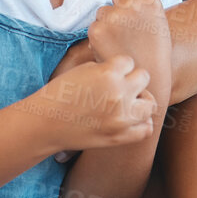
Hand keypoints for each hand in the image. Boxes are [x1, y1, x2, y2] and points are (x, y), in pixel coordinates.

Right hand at [21, 55, 156, 153]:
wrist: (45, 124)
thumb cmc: (60, 94)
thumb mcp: (82, 69)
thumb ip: (107, 67)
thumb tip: (126, 67)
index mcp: (108, 72)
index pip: (129, 61)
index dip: (119, 67)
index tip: (109, 74)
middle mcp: (118, 93)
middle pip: (144, 78)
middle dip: (132, 81)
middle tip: (119, 87)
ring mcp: (121, 117)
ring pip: (151, 104)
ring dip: (141, 102)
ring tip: (128, 104)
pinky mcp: (119, 136)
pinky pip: (146, 129)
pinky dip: (141, 124)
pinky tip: (130, 120)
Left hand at [88, 0, 171, 106]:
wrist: (146, 79)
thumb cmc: (155, 49)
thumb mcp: (158, 18)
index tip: (136, 5)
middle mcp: (131, 5)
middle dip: (119, 4)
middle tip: (130, 27)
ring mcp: (113, 17)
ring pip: (103, 9)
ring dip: (109, 21)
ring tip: (123, 41)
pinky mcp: (97, 30)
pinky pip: (95, 24)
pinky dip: (101, 35)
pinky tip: (113, 47)